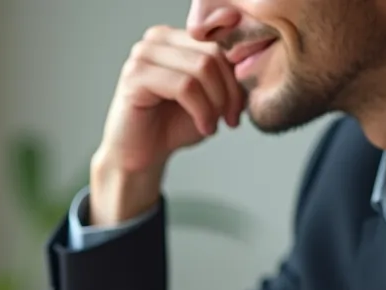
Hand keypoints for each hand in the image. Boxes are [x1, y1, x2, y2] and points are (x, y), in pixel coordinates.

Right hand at [92, 25, 245, 223]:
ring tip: (212, 125)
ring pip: (201, 68)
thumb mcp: (210, 98)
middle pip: (212, 54)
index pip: (219, 45)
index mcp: (174, 38)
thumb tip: (251, 69)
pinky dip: (201, 111)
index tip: (237, 110)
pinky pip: (184, 86)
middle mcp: (156, 39)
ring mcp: (143, 55)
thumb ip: (227, 78)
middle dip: (228, 92)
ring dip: (215, 103)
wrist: (141, 155)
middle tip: (229, 119)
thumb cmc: (171, 126)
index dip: (235, 79)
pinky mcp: (135, 76)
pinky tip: (202, 128)